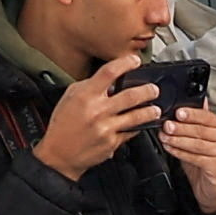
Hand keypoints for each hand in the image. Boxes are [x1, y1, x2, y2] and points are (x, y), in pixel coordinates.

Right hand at [39, 55, 159, 176]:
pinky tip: (141, 124)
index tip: (135, 61)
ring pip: (136, 116)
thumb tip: (109, 80)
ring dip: (150, 112)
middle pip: (130, 96)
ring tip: (156, 109)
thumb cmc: (63, 125)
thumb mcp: (70, 97)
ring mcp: (106, 127)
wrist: (59, 154)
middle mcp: (97, 110)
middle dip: (147, 91)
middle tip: (154, 89)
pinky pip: (130, 132)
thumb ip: (90, 87)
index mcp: (85, 95)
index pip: (109, 73)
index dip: (125, 64)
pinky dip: (138, 127)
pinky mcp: (112, 143)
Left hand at [160, 99, 215, 210]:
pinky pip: (195, 157)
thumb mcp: (198, 138)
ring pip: (197, 144)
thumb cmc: (203, 160)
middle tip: (166, 126)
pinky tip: (170, 148)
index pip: (207, 116)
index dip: (191, 114)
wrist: (210, 186)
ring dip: (178, 140)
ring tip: (165, 137)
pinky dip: (180, 152)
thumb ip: (192, 123)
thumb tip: (181, 107)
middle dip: (180, 127)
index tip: (177, 112)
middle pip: (200, 130)